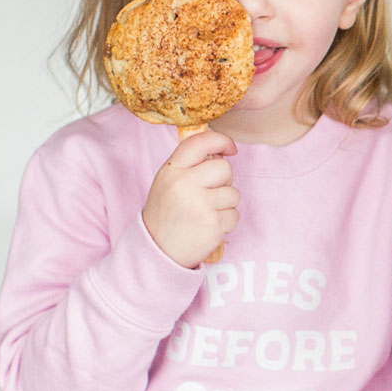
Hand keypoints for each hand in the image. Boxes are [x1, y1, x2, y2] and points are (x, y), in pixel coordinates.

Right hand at [142, 129, 238, 268]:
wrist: (157, 250)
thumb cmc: (167, 213)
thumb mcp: (168, 182)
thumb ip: (190, 166)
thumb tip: (222, 153)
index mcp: (171, 170)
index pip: (200, 142)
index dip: (221, 141)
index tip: (230, 148)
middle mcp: (184, 184)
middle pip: (224, 168)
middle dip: (224, 181)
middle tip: (208, 195)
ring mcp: (200, 204)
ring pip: (233, 193)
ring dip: (225, 205)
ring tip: (205, 214)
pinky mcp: (213, 223)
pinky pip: (235, 214)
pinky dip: (226, 222)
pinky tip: (208, 227)